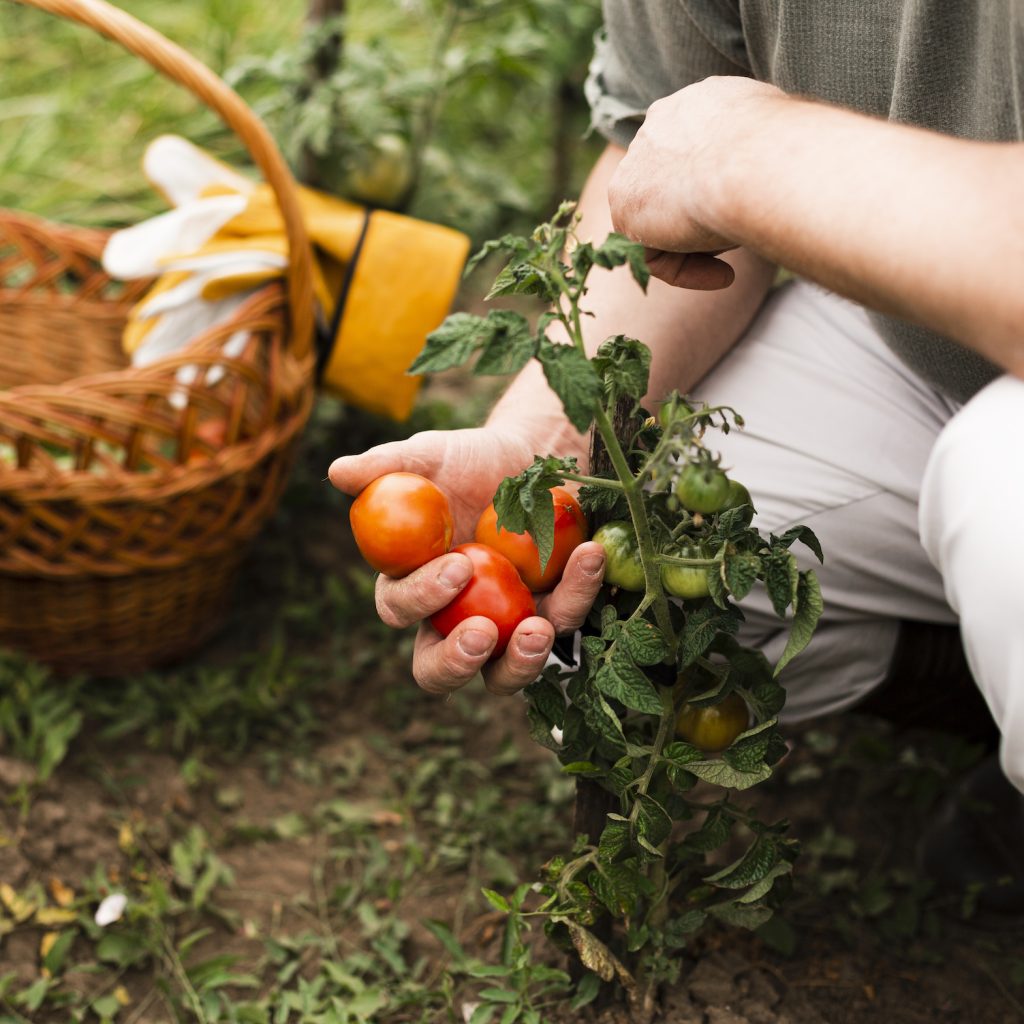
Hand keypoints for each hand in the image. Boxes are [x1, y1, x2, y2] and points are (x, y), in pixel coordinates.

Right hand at [329, 428, 605, 695]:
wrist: (532, 455)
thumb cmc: (470, 460)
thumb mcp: (432, 455)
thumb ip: (388, 464)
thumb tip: (337, 472)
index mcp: (413, 585)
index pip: (400, 609)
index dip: (420, 598)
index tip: (456, 568)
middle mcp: (453, 619)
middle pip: (439, 669)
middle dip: (456, 663)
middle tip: (481, 636)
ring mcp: (505, 626)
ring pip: (504, 674)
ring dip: (521, 661)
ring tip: (538, 629)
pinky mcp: (553, 614)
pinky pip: (565, 620)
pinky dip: (578, 592)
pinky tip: (589, 555)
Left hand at [607, 76, 784, 288]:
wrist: (760, 162)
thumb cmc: (789, 152)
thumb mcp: (785, 141)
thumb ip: (764, 154)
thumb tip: (788, 172)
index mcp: (699, 103)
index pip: (694, 152)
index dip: (717, 190)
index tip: (745, 211)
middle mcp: (660, 124)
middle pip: (673, 188)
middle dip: (701, 220)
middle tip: (740, 238)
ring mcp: (636, 163)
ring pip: (663, 221)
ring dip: (699, 246)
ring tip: (738, 251)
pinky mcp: (624, 203)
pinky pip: (651, 253)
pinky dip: (687, 272)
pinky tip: (726, 276)